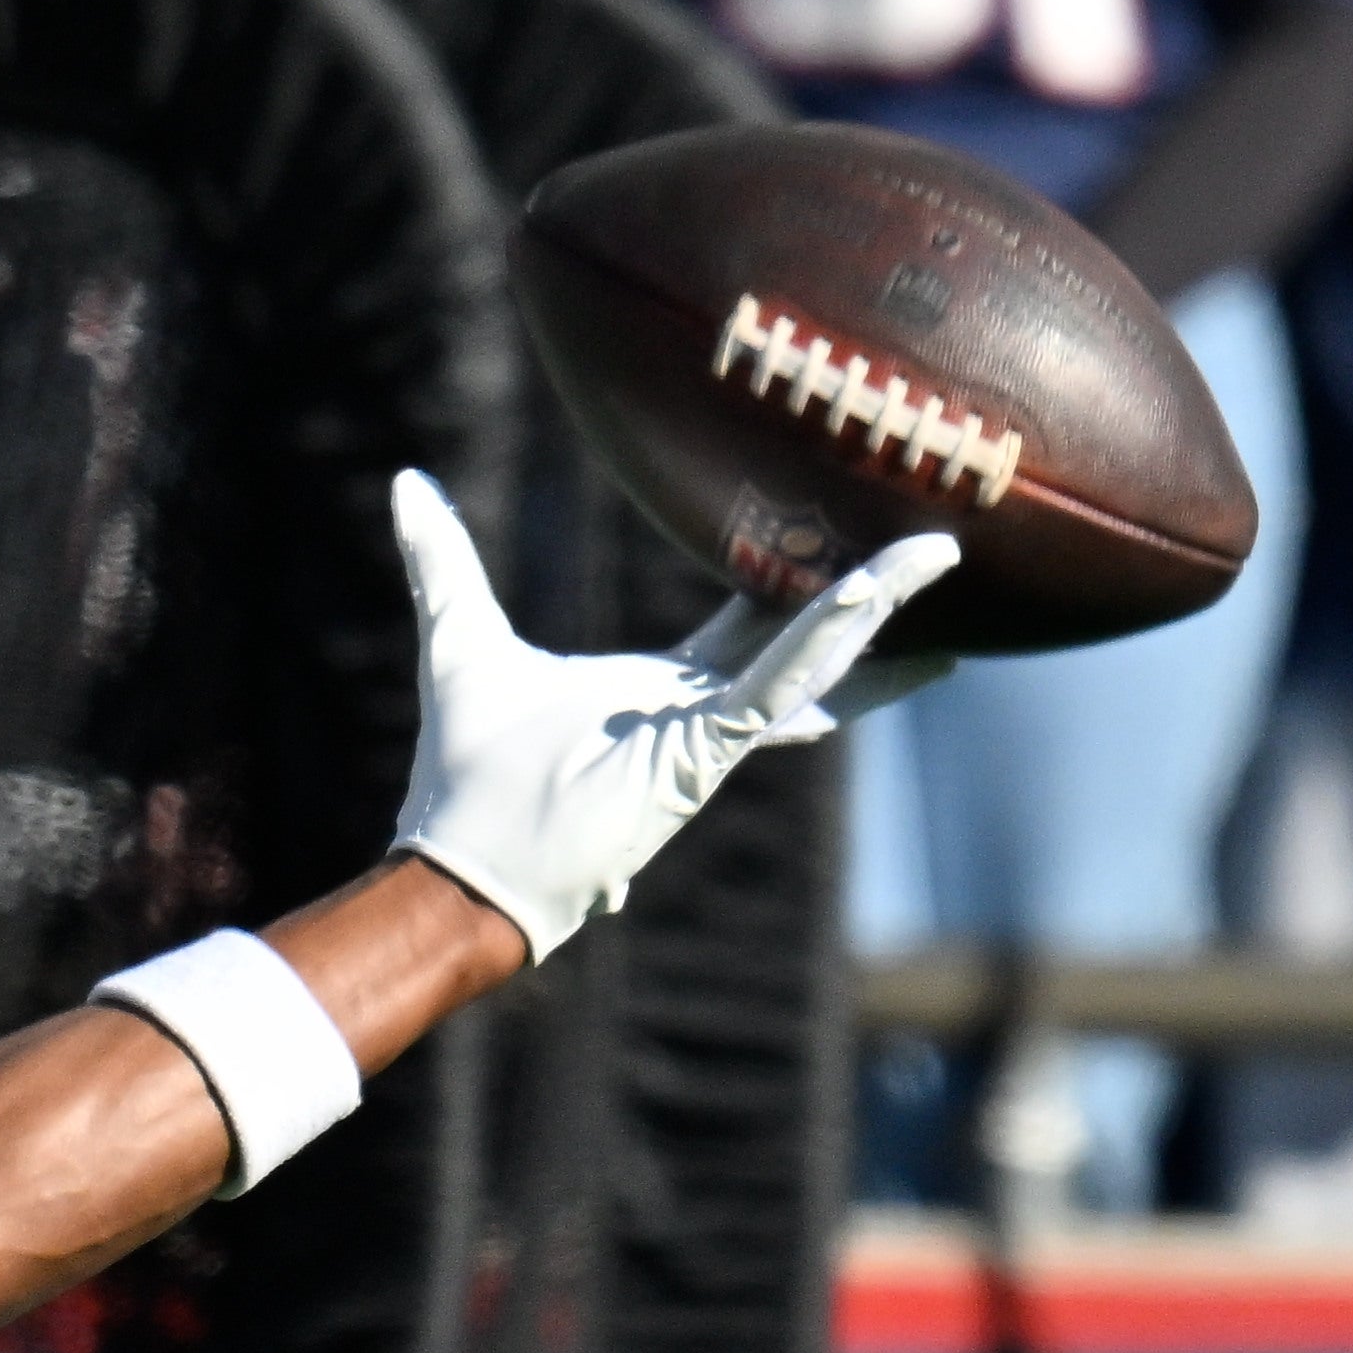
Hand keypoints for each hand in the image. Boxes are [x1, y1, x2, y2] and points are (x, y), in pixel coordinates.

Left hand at [385, 467, 955, 957]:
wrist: (460, 868)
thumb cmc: (463, 775)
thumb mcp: (459, 636)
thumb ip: (441, 559)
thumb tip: (407, 485)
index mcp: (665, 690)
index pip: (757, 627)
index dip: (805, 583)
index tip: (855, 542)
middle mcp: (700, 712)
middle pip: (807, 637)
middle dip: (875, 590)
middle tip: (945, 542)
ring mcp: (708, 737)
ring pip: (813, 661)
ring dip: (875, 605)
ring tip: (940, 554)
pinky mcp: (700, 757)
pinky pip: (776, 692)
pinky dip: (818, 644)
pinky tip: (866, 592)